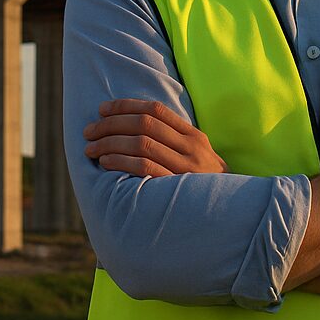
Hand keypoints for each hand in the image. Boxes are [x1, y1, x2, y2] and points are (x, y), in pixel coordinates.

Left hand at [83, 99, 227, 176]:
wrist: (231, 213)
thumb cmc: (204, 185)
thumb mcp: (197, 157)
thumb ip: (173, 142)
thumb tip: (133, 128)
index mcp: (193, 135)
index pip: (154, 109)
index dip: (125, 106)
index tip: (102, 109)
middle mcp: (191, 146)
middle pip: (144, 124)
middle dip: (111, 124)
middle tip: (89, 131)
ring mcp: (186, 166)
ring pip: (142, 143)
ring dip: (110, 143)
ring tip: (91, 149)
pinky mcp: (177, 186)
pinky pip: (145, 167)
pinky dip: (121, 161)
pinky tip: (106, 162)